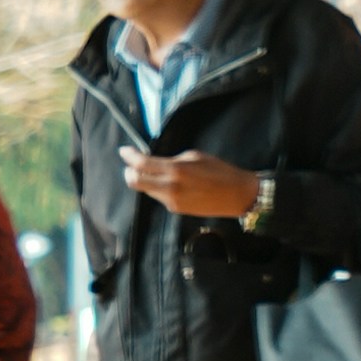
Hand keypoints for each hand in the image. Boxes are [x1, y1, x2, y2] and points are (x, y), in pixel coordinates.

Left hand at [125, 149, 266, 223]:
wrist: (236, 195)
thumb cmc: (220, 171)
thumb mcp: (194, 157)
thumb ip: (172, 160)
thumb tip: (156, 162)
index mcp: (175, 170)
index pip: (141, 164)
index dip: (129, 156)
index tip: (124, 151)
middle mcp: (169, 188)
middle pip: (135, 182)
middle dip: (129, 172)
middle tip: (131, 164)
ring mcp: (171, 201)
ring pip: (146, 190)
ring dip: (145, 180)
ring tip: (152, 171)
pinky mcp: (176, 210)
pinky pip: (159, 196)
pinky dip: (157, 188)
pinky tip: (168, 182)